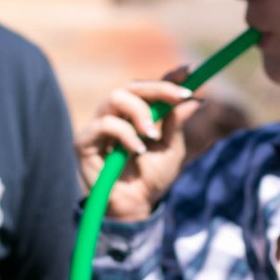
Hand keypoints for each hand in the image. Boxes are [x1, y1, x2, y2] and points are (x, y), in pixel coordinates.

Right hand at [74, 69, 198, 221]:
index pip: (148, 88)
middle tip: (178, 97)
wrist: (135, 207)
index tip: (188, 72)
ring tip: (152, 133)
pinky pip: (104, 125)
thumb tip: (195, 99)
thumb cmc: (152, 177)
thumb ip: (177, 123)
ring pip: (114, 98)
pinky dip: (125, 134)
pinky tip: (137, 149)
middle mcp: (114, 115)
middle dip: (156, 89)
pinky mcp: (84, 141)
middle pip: (129, 87)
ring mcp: (97, 126)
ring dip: (139, 111)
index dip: (166, 78)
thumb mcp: (172, 149)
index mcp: (134, 114)